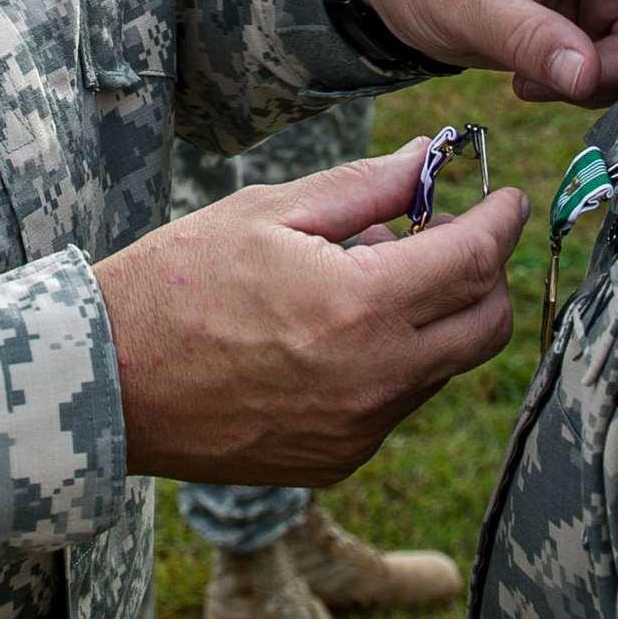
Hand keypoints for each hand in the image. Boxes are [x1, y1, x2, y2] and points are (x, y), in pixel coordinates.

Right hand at [96, 142, 525, 486]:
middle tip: (450, 236)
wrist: (110, 381)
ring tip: (365, 279)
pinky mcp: (339, 459)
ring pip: (445, 366)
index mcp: (360, 306)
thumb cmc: (178, 281)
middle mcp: (375, 379)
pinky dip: (392, 362)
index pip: (475, 258)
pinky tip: (334, 334)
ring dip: (435, 317)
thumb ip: (363, 187)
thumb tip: (427, 159)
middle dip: (487, 274)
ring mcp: (360, 429)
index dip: (502, 219)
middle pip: (488, 325)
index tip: (507, 196)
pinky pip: (398, 404)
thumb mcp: (268, 211)